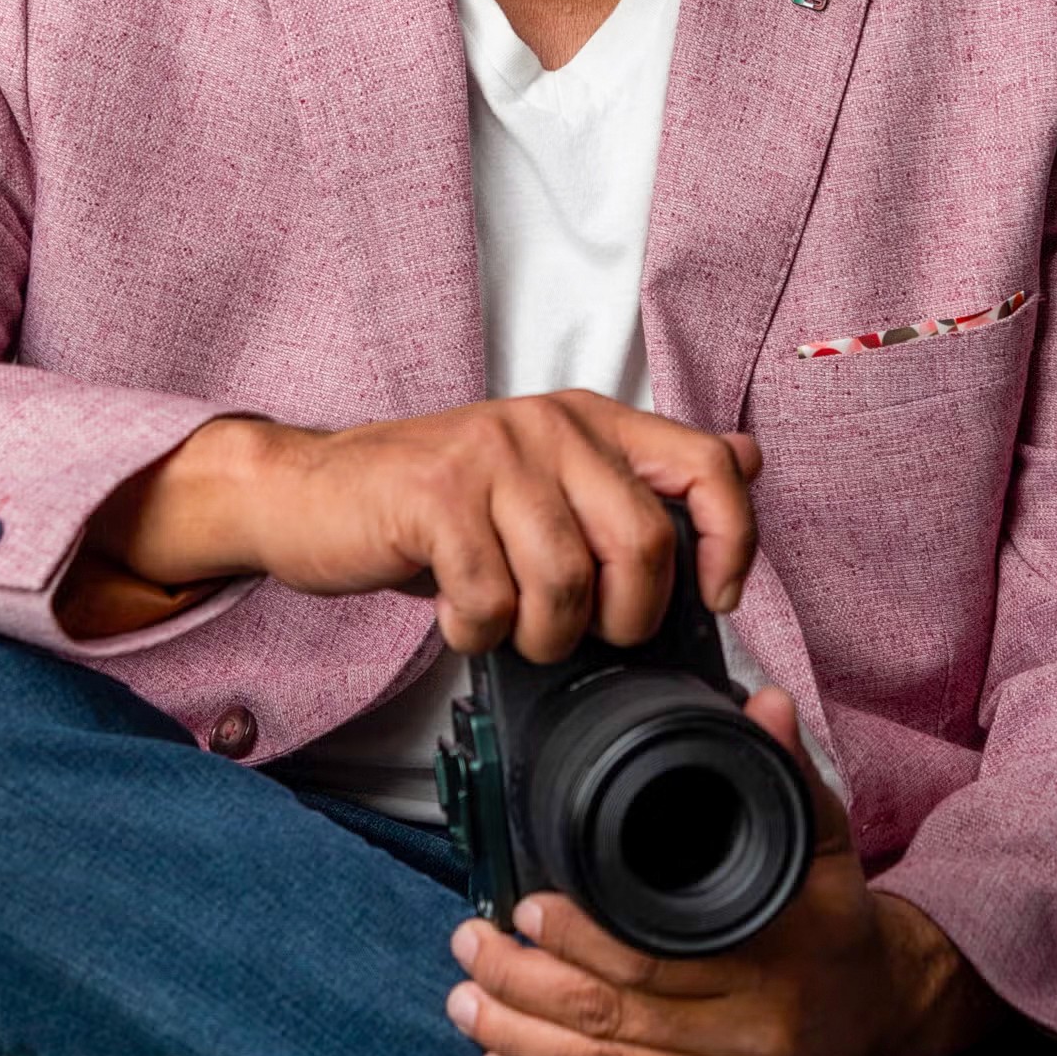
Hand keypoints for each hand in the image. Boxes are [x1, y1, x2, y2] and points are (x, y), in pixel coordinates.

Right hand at [65, 393, 759, 660]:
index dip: (733, 542)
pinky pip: (491, 598)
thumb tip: (747, 457)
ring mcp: (491, 454)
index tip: (716, 598)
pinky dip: (477, 634)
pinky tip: (458, 620)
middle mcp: (549, 424)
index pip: (709, 465)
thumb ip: (637, 475)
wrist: (309, 492)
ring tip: (509, 628)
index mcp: (590, 419)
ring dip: (543, 636)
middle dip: (624, 619)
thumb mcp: (545, 479)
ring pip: (567, 581)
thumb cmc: (434, 504)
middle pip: (643, 542)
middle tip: (583, 635)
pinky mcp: (434, 495)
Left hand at [443, 687, 1001, 1055]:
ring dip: (524, 1041)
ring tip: (466, 1002)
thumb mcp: (825, 842)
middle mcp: (752, 1040)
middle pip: (615, 1020)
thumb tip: (757, 702)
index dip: (581, 939)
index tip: (525, 907)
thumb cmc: (838, 921)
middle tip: (470, 945)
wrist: (890, 1015)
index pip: (658, 960)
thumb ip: (786, 773)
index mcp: (775, 966)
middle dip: (525, 985)